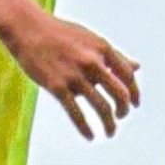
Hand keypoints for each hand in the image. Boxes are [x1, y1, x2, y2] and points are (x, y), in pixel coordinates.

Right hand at [5, 11, 140, 139]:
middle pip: (120, 94)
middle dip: (124, 110)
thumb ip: (114, 55)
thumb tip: (136, 67)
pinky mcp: (57, 86)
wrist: (28, 28)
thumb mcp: (91, 39)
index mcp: (103, 49)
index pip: (127, 76)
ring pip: (102, 107)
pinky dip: (86, 128)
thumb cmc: (61, 34)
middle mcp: (92, 62)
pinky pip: (76, 113)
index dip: (134, 93)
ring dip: (109, 124)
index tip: (134, 105)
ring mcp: (74, 75)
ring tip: (110, 133)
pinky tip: (90, 136)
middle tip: (120, 117)